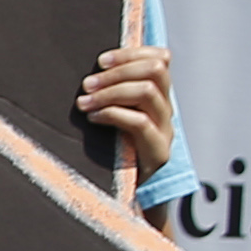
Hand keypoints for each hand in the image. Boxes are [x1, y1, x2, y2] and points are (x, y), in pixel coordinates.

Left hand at [76, 45, 175, 176]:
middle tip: (87, 84)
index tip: (100, 61)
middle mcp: (166, 109)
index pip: (161, 59)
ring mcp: (166, 130)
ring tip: (84, 102)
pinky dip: (112, 114)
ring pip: (147, 92)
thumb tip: (86, 72)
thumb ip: (111, 95)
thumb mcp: (115, 117)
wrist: (133, 197)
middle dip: (117, 71)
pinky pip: (140, 122)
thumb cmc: (115, 152)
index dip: (132, 53)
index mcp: (158, 96)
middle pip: (156, 70)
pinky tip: (93, 118)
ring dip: (110, 92)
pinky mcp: (158, 151)